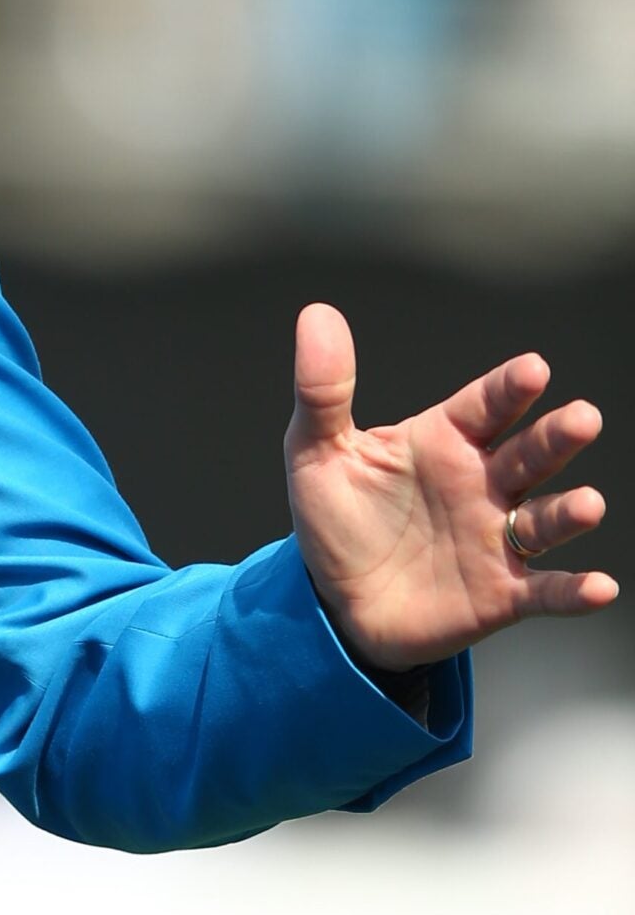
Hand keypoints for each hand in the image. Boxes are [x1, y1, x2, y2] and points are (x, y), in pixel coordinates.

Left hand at [287, 304, 616, 672]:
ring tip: (586, 504)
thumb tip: (317, 315)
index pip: (485, 406)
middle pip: (530, 455)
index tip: (534, 369)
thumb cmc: (336, 518)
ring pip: (544, 520)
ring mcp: (497, 538)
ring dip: (568, 513)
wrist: (336, 599)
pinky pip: (546, 591)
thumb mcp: (317, 451)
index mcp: (443, 442)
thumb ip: (322, 389)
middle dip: (557, 437)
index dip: (509, 389)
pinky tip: (598, 588)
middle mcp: (483, 484)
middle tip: (582, 418)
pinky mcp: (503, 593)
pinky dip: (574, 591)